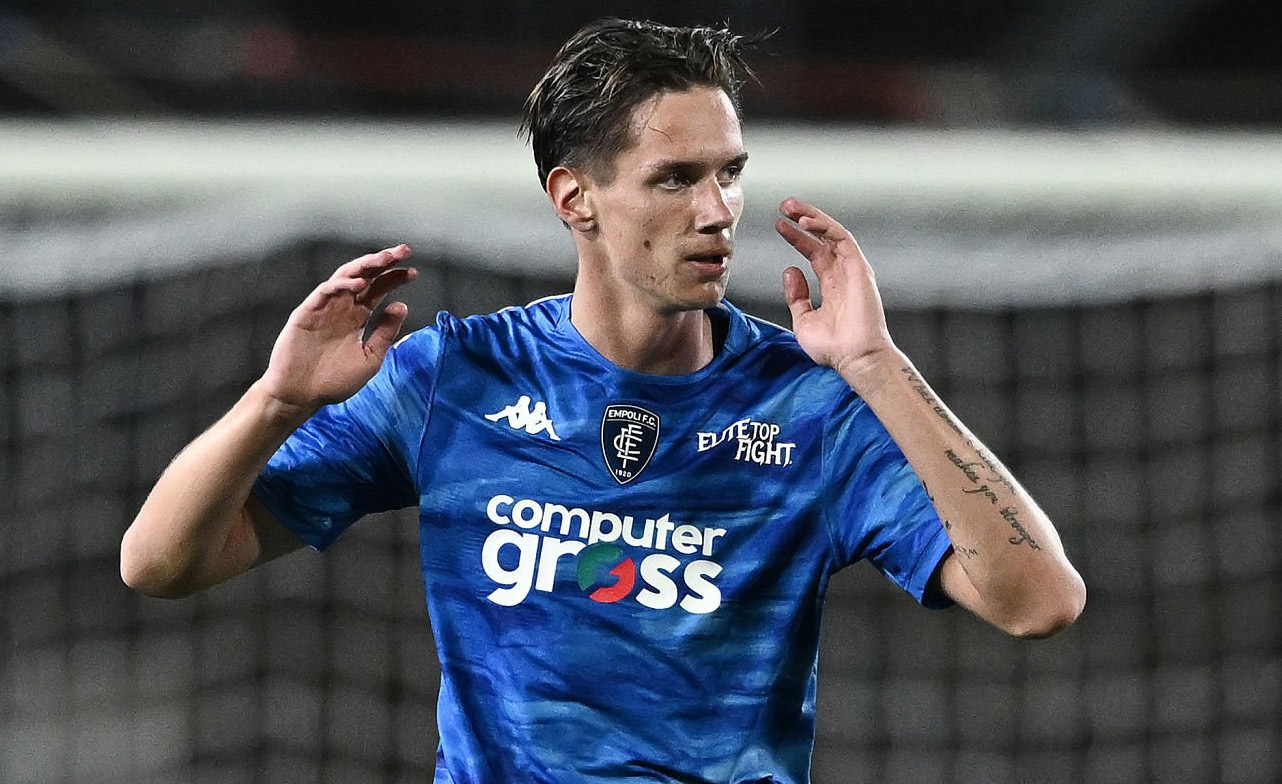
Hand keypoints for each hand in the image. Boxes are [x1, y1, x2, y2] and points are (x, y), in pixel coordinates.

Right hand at [258, 244, 417, 413]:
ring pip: (345, 277)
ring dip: (365, 266)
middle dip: (384, 262)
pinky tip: (360, 283)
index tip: (413, 273)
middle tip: (404, 250)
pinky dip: (341, 285)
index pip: (378, 289)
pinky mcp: (306, 312)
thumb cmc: (334, 381)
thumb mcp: (370, 358)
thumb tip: (402, 305)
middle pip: (365, 276)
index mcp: (357, 317)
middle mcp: (342, 307)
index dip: (394, 278)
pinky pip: (324, 291)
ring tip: (384, 259)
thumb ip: (385, 333)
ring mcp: (323, 308)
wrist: (301, 396)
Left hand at [776, 197, 897, 392]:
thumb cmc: (833, 347)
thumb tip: (790, 270)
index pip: (814, 252)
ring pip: (833, 233)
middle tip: (784, 206)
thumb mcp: (804, 320)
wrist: (854, 358)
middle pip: (823, 238)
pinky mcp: (859, 268)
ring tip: (790, 207)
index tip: (779, 225)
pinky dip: (824, 227)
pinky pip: (842, 239)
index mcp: (832, 285)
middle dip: (803, 219)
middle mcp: (843, 273)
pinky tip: (805, 221)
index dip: (796, 238)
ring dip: (812, 217)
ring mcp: (852, 269)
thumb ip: (797, 297)